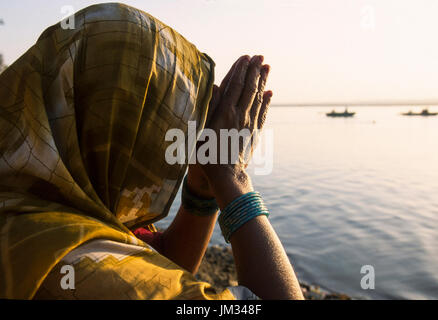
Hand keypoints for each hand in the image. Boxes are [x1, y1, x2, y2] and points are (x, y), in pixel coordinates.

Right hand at [187, 55, 271, 198]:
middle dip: (255, 70)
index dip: (241, 70)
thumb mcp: (201, 130)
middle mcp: (240, 115)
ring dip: (263, 81)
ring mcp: (250, 124)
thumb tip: (216, 87)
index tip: (246, 57)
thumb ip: (209, 107)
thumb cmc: (207, 154)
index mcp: (225, 112)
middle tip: (260, 56)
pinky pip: (263, 113)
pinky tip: (270, 92)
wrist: (226, 175)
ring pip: (258, 98)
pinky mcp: (255, 133)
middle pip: (249, 88)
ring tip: (267, 67)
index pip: (235, 85)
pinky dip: (267, 101)